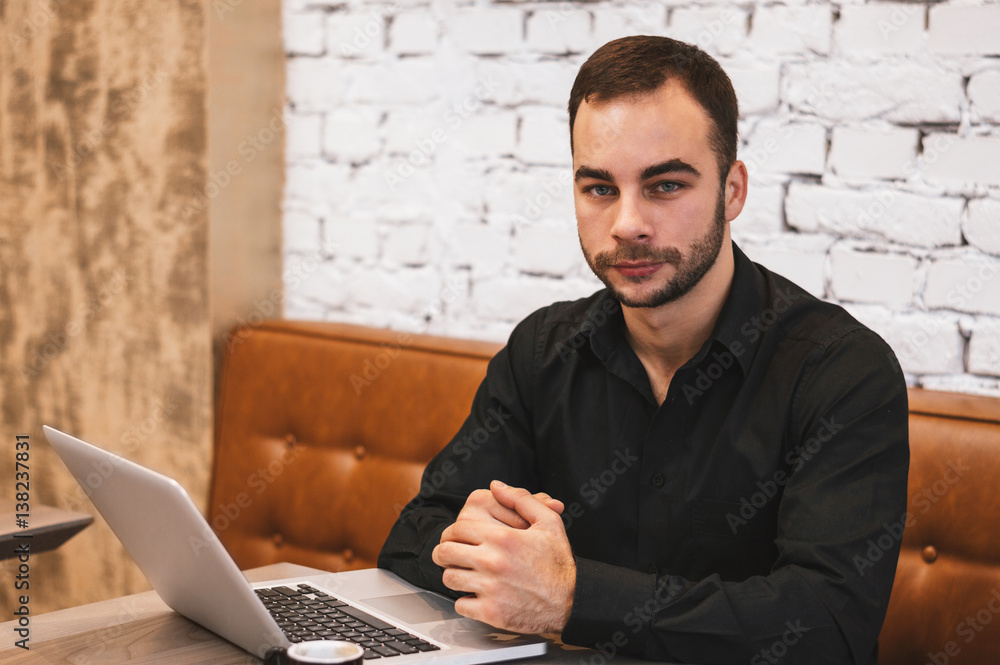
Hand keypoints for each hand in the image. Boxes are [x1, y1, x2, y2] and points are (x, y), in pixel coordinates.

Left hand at [433, 481, 574, 633]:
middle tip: (453, 555)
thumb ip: (520, 499)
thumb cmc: (558, 562)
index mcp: (503, 537)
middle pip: (445, 552)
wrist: (572, 600)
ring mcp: (490, 588)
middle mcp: (493, 561)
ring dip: (454, 575)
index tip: (457, 538)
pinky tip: (477, 595)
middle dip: (445, 552)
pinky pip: (460, 604)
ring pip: (450, 578)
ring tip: (465, 574)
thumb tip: (496, 486)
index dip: (453, 532)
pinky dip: (465, 601)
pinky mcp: (491, 612)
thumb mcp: (548, 521)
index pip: (457, 529)